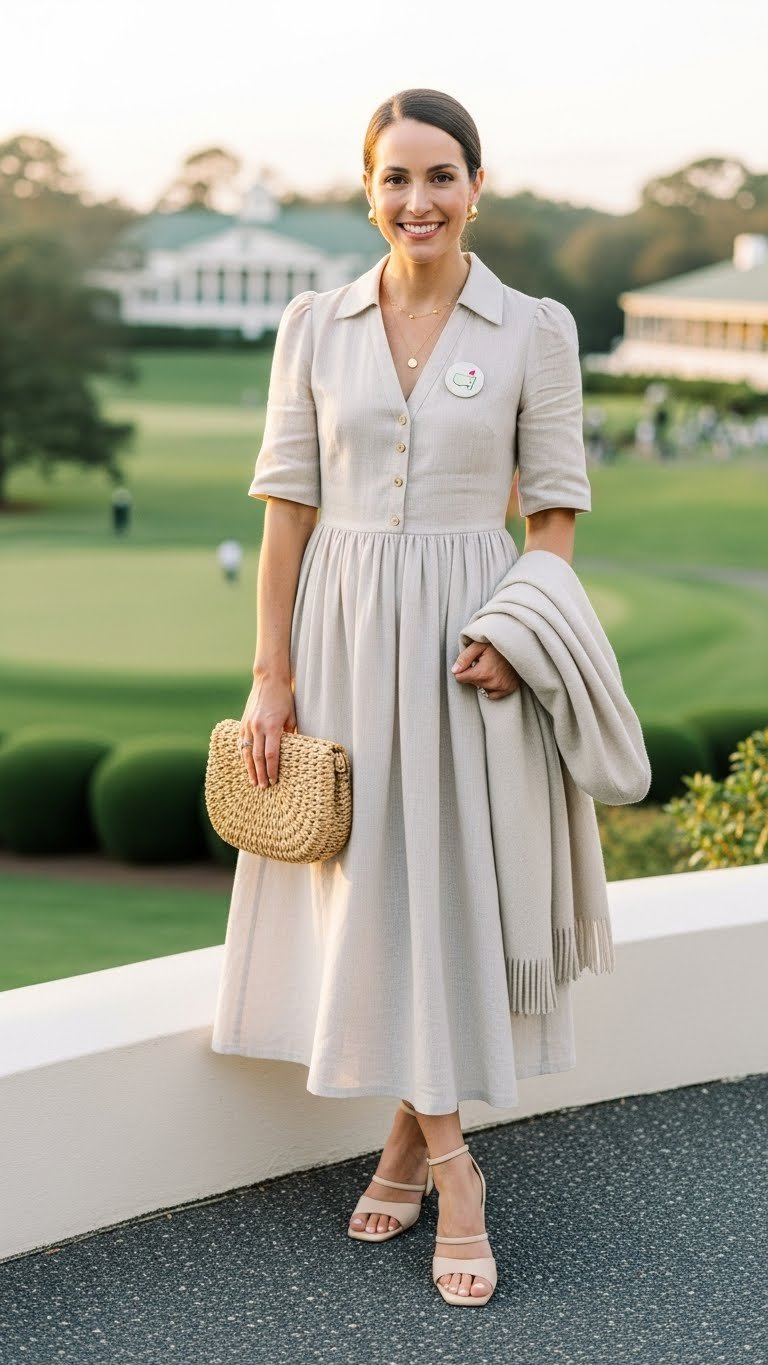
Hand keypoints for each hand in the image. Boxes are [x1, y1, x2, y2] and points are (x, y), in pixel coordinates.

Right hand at [240, 673, 296, 787]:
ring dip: (250, 769)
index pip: (270, 754)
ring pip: (246, 752)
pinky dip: (243, 756)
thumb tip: (292, 752)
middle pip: (257, 757)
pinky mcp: (242, 723)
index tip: (275, 780)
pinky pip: (241, 743)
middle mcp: (257, 727)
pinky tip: (246, 765)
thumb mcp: (292, 716)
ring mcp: (248, 725)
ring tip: (254, 782)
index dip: (272, 770)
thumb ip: (290, 734)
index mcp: (272, 727)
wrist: (269, 680)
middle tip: (264, 787)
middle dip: (261, 774)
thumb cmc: (284, 698)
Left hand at [451, 642, 519, 700]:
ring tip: (491, 667)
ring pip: (481, 688)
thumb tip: (454, 671)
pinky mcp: (509, 689)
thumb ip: (464, 658)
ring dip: (483, 680)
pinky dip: (491, 687)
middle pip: (471, 683)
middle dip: (473, 674)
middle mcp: (491, 683)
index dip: (462, 670)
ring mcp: (501, 688)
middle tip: (484, 662)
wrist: (518, 644)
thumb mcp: (478, 645)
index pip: (460, 678)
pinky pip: (492, 695)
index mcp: (482, 673)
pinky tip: (495, 676)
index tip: (470, 663)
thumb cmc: (497, 644)